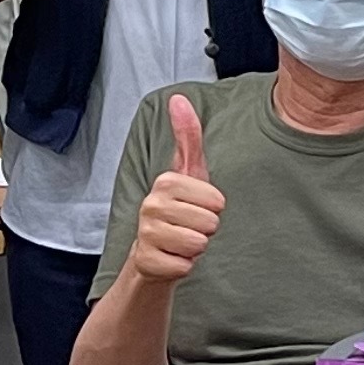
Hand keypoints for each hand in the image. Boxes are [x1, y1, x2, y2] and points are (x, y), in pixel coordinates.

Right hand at [128, 94, 225, 282]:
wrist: (153, 252)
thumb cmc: (178, 210)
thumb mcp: (188, 172)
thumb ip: (187, 136)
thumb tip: (178, 98)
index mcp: (165, 182)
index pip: (217, 200)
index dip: (214, 208)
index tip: (197, 207)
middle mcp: (151, 205)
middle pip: (210, 223)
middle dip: (206, 229)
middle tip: (189, 227)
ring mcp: (146, 234)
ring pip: (198, 245)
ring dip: (195, 248)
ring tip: (180, 241)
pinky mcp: (146, 261)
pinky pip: (185, 266)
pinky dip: (183, 266)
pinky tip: (171, 257)